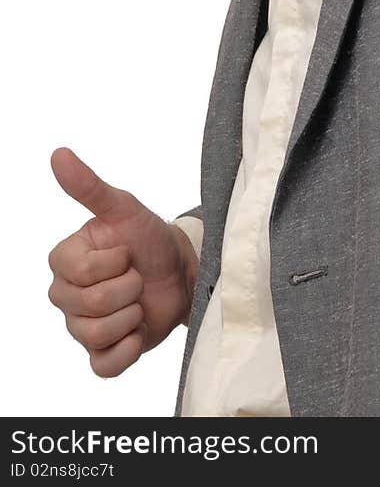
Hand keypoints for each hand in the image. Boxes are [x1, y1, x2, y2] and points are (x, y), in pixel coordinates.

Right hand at [47, 147, 198, 378]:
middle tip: (137, 276)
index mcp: (65, 261)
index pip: (80, 272)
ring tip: (139, 300)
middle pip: (90, 306)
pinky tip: (139, 330)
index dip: (113, 262)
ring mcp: (81, 327)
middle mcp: (66, 296)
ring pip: (97, 335)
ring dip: (132, 315)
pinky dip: (127, 350)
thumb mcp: (124, 208)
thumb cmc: (149, 237)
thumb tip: (58, 154)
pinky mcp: (102, 354)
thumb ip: (89, 186)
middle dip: (128, 287)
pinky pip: (103, 366)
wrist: (180, 270)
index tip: (126, 251)